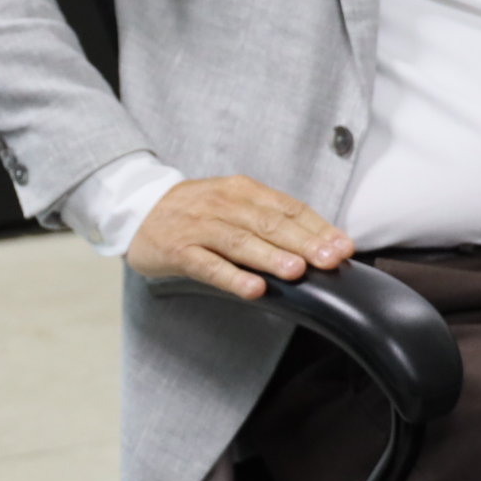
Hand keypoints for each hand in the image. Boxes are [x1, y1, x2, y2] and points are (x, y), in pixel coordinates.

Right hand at [123, 175, 352, 298]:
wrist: (137, 208)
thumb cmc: (195, 211)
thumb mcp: (233, 204)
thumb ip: (270, 219)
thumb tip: (320, 243)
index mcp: (243, 190)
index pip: (287, 207)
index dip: (317, 227)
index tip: (343, 246)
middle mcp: (223, 204)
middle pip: (269, 223)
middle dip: (304, 242)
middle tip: (331, 260)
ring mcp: (199, 227)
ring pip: (240, 242)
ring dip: (271, 256)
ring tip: (297, 271)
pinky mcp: (178, 250)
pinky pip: (208, 265)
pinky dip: (232, 277)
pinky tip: (253, 289)